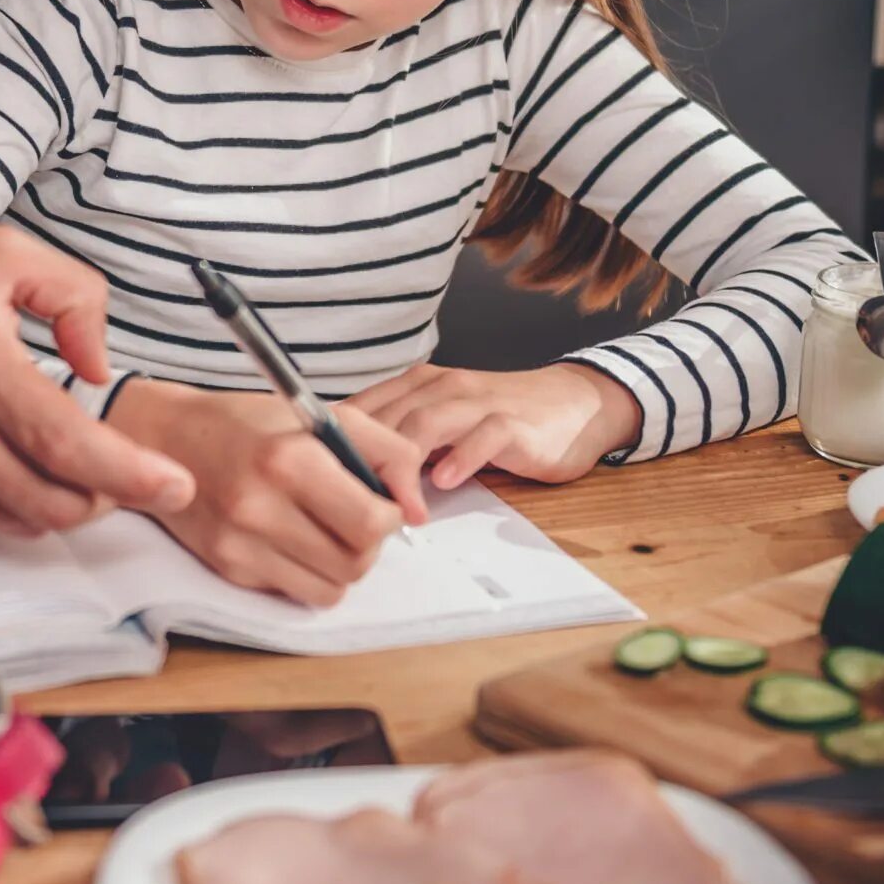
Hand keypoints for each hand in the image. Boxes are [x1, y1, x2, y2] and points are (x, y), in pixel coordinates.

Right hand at [0, 227, 195, 534]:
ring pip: (19, 519)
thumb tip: (99, 363)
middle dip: (105, 494)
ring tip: (60, 461)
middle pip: (56, 501)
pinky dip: (3, 500)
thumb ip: (70, 293)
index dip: (132, 476)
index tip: (172, 486)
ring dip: (56, 500)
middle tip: (120, 471)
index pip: (71, 447)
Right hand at [108, 381, 427, 607]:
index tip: (378, 502)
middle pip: (355, 564)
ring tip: (323, 531)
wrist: (166, 438)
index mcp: (289, 460)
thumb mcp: (323, 416)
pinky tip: (287, 538)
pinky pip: (293, 592)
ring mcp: (240, 545)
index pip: (371, 523)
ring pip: (329, 591)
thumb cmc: (249, 424)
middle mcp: (260, 507)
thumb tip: (417, 510)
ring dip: (339, 566)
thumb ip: (387, 453)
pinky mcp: (227, 569)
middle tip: (353, 518)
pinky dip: (303, 573)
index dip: (388, 517)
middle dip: (367, 545)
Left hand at [347, 362, 639, 487]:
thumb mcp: (443, 423)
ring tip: (385, 498)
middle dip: (361, 457)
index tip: (311, 476)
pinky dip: (460, 458)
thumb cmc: (500, 419)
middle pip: (388, 418)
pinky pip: (482, 437)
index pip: (365, 409)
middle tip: (337, 497)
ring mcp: (478, 403)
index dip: (336, 442)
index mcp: (418, 386)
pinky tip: (444, 481)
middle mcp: (443, 387)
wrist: (572, 404)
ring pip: (427, 423)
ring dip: (402, 462)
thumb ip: (402, 439)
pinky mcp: (513, 424)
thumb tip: (346, 474)